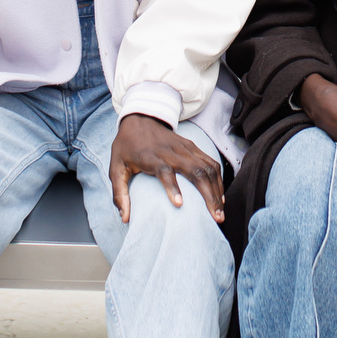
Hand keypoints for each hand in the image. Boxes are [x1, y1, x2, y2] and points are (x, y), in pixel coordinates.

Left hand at [109, 113, 224, 224]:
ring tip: (220, 211)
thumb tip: (125, 218)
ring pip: (207, 168)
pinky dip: (218, 179)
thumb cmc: (127, 147)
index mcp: (150, 157)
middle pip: (194, 171)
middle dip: (207, 195)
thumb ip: (119, 194)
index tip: (179, 204)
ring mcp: (184, 148)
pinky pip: (210, 162)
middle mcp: (170, 151)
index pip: (164, 171)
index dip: (171, 187)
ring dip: (216, 190)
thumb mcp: (115, 168)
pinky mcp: (192, 146)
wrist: (140, 118)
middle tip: (215, 217)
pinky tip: (219, 195)